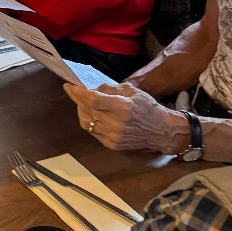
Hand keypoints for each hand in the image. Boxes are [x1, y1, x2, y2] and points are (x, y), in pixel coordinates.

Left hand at [63, 81, 186, 152]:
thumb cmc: (148, 108)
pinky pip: (94, 132)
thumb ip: (109, 89)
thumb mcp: (131, 90)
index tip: (70, 86)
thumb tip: (92, 88)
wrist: (162, 131)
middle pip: (87, 110)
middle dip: (77, 99)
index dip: (78, 92)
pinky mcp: (113, 145)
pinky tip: (93, 114)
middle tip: (74, 91)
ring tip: (83, 102)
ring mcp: (113, 136)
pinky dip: (90, 121)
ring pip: (87, 123)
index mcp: (122, 107)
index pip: (92, 99)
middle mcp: (116, 124)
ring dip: (82, 110)